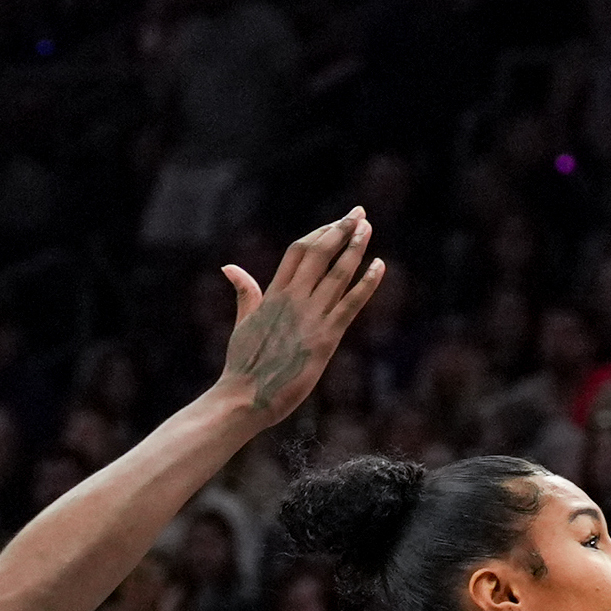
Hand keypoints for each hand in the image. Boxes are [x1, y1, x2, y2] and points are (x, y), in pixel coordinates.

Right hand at [212, 208, 386, 420]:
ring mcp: (310, 318)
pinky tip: (380, 265)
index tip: (335, 222)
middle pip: (320, 253)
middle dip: (341, 230)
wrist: (245, 397)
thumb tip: (230, 267)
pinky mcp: (325, 339)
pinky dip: (366, 283)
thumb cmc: (243, 366)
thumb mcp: (243, 323)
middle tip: (359, 213)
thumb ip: (245, 293)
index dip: (319, 232)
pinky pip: (350, 304)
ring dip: (355, 248)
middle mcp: (292, 300)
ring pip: (337, 273)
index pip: (298, 251)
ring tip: (368, 229)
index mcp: (272, 294)